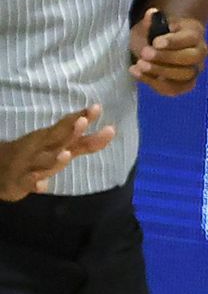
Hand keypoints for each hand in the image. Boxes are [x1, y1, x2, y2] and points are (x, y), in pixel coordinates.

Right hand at [0, 104, 115, 200]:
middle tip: (82, 120)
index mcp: (51, 139)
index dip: (82, 118)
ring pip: (43, 162)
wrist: (0, 170)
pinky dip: (34, 183)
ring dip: (54, 158)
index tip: (97, 108)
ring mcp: (30, 164)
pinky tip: (42, 185)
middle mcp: (41, 148)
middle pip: (56, 138)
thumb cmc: (35, 155)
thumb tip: (111, 131)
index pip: (68, 126)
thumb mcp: (60, 148)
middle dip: (69, 130)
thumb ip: (85, 143)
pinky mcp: (20, 182)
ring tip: (66, 154)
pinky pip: (27, 182)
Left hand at [128, 8, 207, 95]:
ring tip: (140, 65)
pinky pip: (174, 89)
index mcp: (194, 34)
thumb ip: (151, 22)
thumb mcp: (152, 25)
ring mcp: (194, 71)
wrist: (161, 48)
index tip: (155, 42)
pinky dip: (154, 83)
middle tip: (145, 54)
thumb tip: (151, 12)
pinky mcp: (185, 85)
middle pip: (190, 59)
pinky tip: (137, 73)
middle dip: (167, 58)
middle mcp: (199, 54)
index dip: (174, 42)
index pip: (190, 39)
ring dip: (161, 71)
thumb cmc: (157, 34)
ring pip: (184, 76)